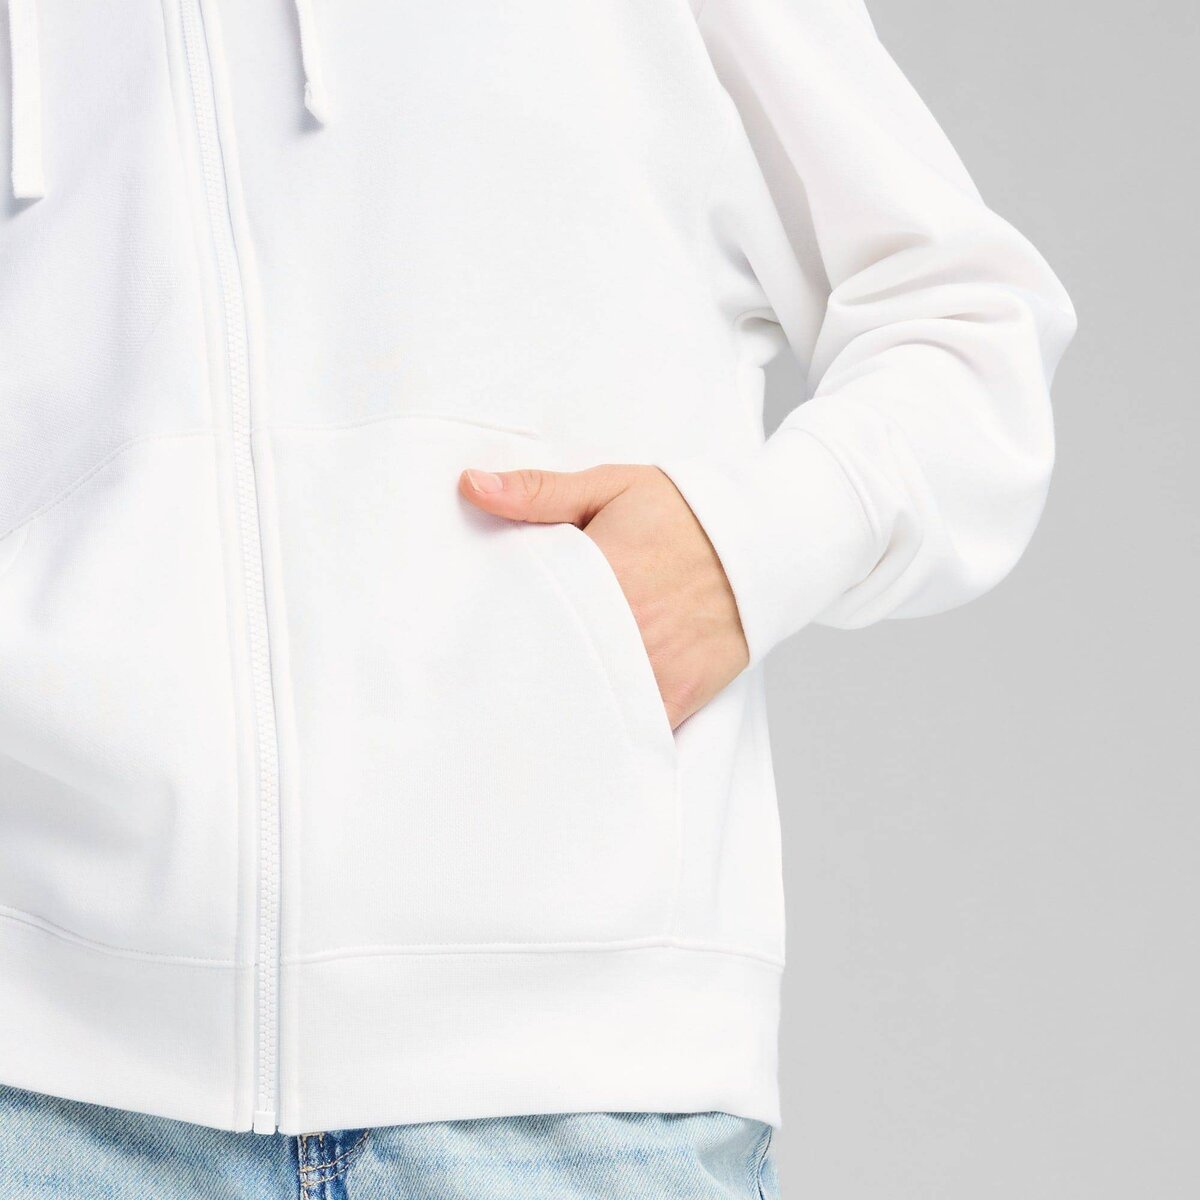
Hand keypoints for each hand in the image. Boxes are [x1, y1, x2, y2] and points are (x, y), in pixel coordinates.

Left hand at [459, 464, 749, 729]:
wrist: (766, 547)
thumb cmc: (684, 513)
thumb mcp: (612, 486)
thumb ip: (539, 491)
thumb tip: (471, 486)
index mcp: (601, 572)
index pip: (524, 608)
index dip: (489, 626)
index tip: (463, 634)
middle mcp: (627, 627)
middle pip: (548, 664)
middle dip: (512, 673)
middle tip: (472, 684)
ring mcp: (654, 669)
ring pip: (584, 705)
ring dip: (552, 708)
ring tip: (514, 712)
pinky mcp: (678, 698)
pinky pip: (629, 731)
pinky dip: (601, 735)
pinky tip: (570, 734)